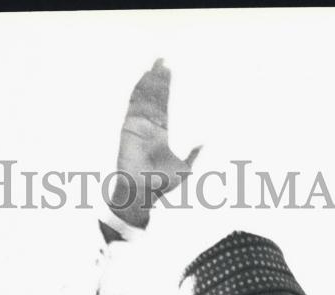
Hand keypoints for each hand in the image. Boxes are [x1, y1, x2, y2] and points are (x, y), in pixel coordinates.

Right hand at [111, 58, 200, 227]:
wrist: (144, 193)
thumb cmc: (162, 186)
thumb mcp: (186, 169)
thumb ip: (194, 155)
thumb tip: (204, 144)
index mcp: (160, 134)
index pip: (163, 106)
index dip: (165, 90)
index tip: (169, 73)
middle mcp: (148, 127)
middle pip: (154, 98)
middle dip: (158, 80)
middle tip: (163, 60)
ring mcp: (138, 126)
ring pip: (144, 99)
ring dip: (150, 82)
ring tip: (156, 65)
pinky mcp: (129, 128)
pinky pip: (134, 106)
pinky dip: (138, 92)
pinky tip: (143, 79)